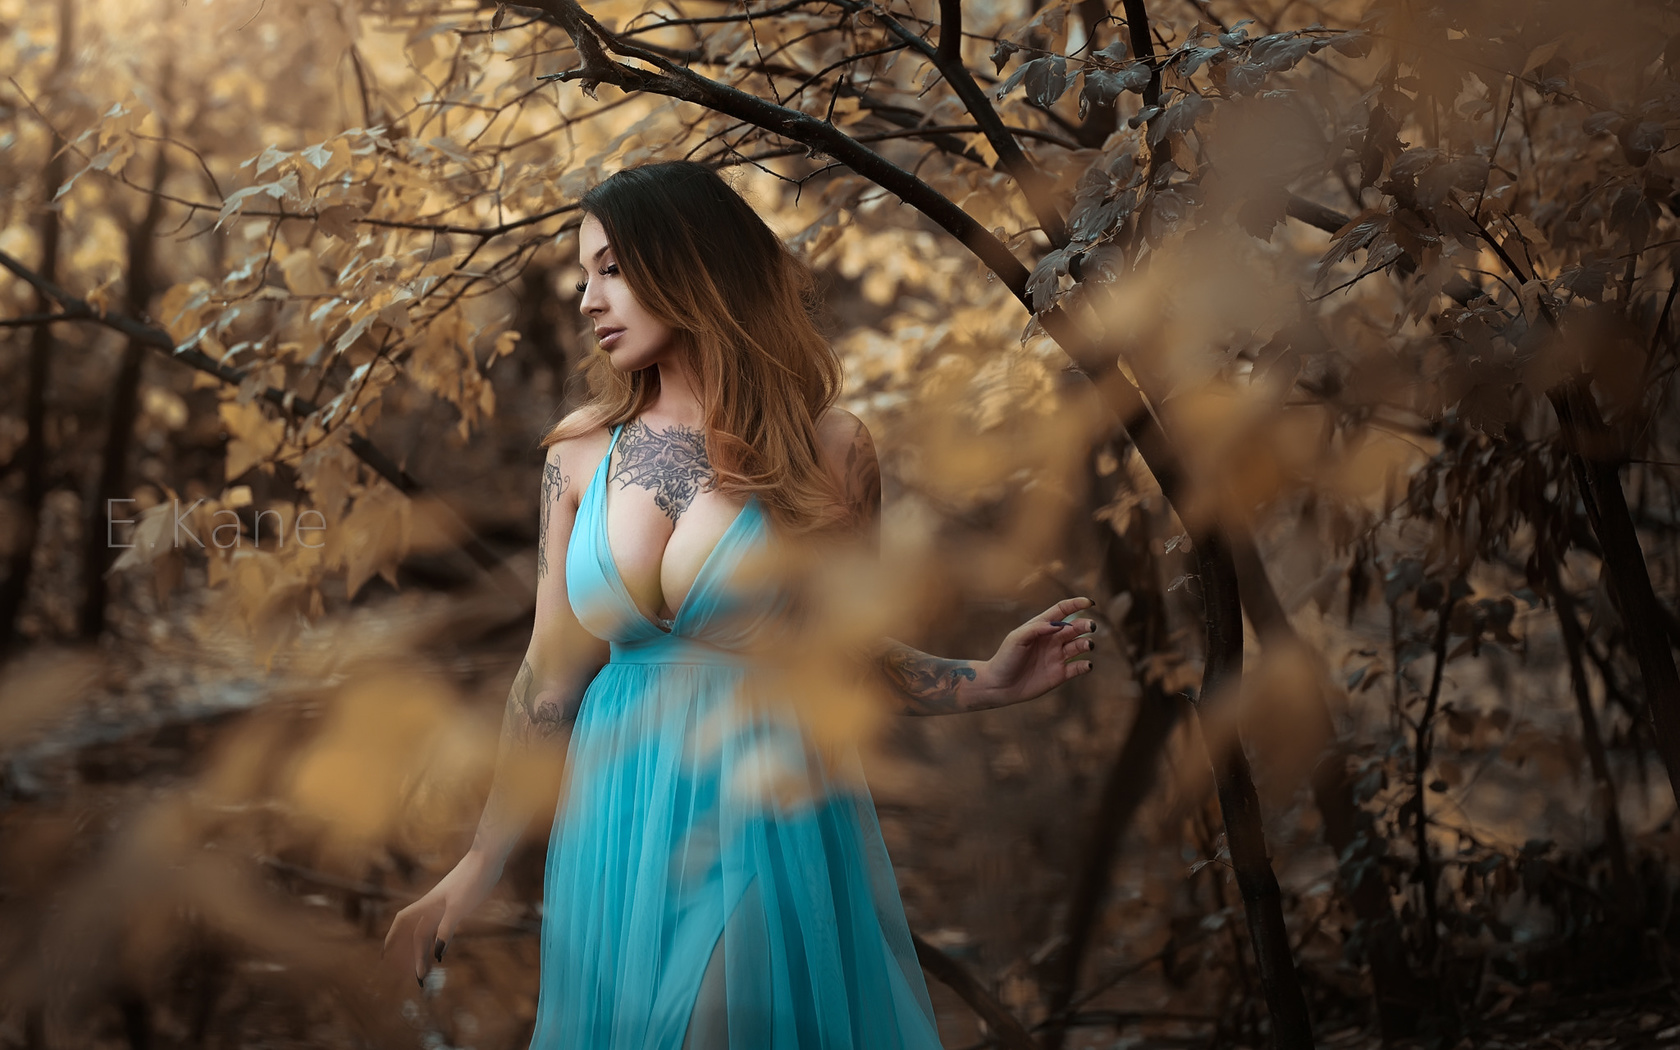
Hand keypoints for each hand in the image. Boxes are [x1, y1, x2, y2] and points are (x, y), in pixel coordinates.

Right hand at [382, 850, 500, 988]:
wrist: (488, 858)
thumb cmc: (472, 879)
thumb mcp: (459, 906)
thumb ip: (447, 928)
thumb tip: (437, 953)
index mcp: (428, 905)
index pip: (403, 923)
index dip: (392, 938)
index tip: (384, 956)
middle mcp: (432, 906)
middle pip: (416, 934)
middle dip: (412, 955)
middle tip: (416, 979)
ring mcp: (444, 906)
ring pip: (428, 932)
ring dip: (424, 951)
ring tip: (424, 971)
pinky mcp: (456, 905)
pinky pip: (440, 928)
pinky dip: (437, 941)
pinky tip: (440, 952)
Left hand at [970, 597, 1098, 707]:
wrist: (999, 685)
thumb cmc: (1005, 658)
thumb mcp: (1017, 639)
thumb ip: (1036, 629)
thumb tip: (1058, 625)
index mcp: (1041, 627)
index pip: (1062, 611)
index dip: (1076, 604)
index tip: (1090, 603)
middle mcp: (1052, 640)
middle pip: (1074, 627)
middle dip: (1084, 625)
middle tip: (1090, 626)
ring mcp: (1057, 656)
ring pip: (1079, 646)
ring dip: (1087, 643)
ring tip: (1088, 645)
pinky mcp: (1060, 674)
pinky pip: (1078, 668)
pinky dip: (1086, 665)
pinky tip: (1087, 665)